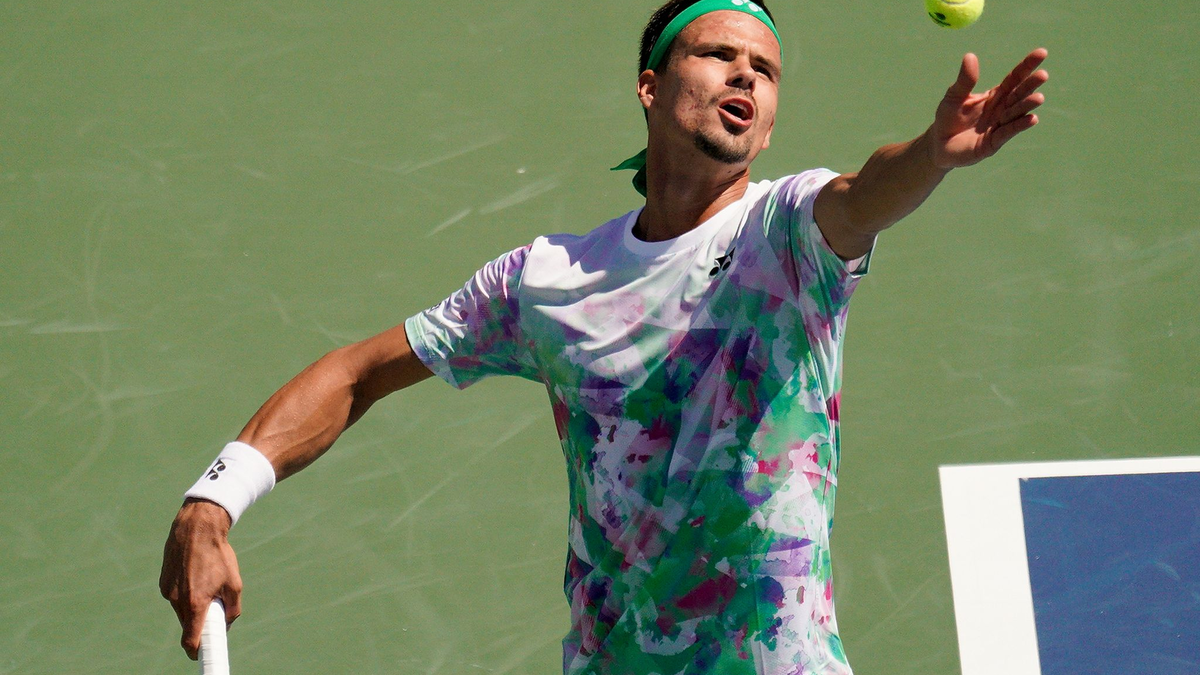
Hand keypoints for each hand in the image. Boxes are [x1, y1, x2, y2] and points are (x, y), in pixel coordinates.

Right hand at [159, 499, 242, 659]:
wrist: (197, 528)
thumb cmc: (218, 555)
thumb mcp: (234, 583)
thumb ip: (233, 608)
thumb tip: (228, 623)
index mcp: (195, 603)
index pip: (190, 639)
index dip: (196, 650)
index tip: (201, 655)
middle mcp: (177, 600)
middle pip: (187, 625)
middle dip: (200, 622)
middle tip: (214, 610)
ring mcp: (168, 591)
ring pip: (181, 609)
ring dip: (194, 605)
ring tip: (206, 582)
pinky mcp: (163, 582)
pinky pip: (176, 595)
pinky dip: (186, 592)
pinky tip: (195, 574)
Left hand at [929, 49, 1048, 168]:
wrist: (938, 144)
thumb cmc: (948, 118)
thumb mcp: (954, 96)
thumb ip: (965, 80)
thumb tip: (970, 56)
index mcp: (995, 96)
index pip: (1014, 78)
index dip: (1027, 66)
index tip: (1042, 52)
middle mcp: (1002, 110)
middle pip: (1019, 95)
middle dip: (1030, 86)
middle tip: (1043, 75)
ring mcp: (999, 126)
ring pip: (1015, 114)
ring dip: (1027, 106)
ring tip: (1039, 98)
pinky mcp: (992, 143)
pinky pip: (1007, 133)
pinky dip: (1018, 126)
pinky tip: (1031, 119)